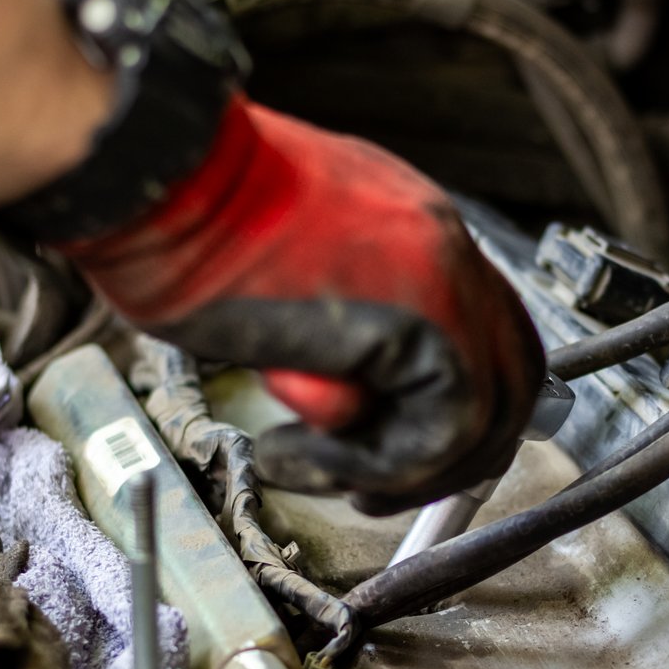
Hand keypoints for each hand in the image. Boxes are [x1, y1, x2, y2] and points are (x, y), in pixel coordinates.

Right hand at [59, 96, 544, 513]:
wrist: (162, 180)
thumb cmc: (186, 213)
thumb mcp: (287, 266)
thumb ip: (339, 323)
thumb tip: (348, 390)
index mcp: (415, 222)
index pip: (488, 330)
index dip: (458, 406)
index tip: (409, 449)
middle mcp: (445, 243)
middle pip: (506, 380)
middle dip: (446, 458)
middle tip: (373, 488)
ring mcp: (445, 281)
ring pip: (476, 417)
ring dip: (395, 467)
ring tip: (315, 464)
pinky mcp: (420, 324)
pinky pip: (435, 432)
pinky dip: (371, 463)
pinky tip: (297, 449)